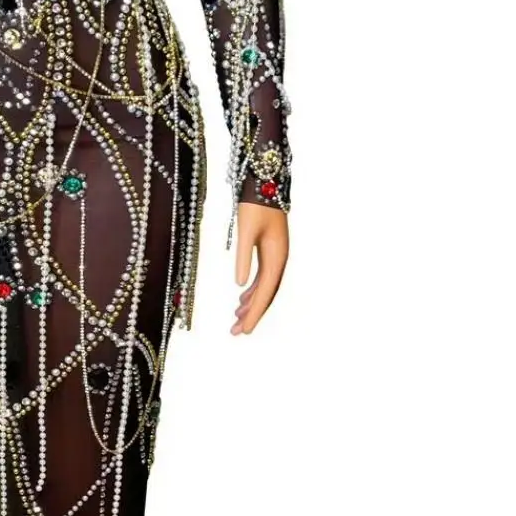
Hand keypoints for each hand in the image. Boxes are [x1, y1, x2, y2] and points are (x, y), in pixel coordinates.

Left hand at [232, 201, 287, 335]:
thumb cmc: (255, 203)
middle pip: (267, 294)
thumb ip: (243, 257)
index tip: (243, 331)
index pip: (265, 292)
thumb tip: (239, 286)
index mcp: (277, 257)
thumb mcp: (246, 230)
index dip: (254, 313)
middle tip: (236, 333)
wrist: (265, 182)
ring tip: (236, 320)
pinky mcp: (269, 249)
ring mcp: (275, 254)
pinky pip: (263, 276)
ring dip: (252, 304)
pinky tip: (242, 298)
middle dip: (252, 314)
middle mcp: (279, 259)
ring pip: (265, 287)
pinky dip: (253, 290)